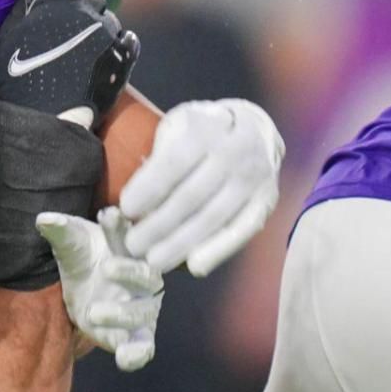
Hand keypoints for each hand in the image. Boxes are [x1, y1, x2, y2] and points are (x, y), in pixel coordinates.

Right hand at [0, 0, 138, 127]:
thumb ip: (24, 8)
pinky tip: (109, 56)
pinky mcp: (123, 54)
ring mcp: (106, 31)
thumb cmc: (18, 77)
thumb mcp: (9, 36)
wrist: (45, 114)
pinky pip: (128, 39)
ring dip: (100, 28)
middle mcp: (83, 9)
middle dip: (84, 8)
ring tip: (90, 49)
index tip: (59, 2)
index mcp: (54, 1)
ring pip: (109, 18)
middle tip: (73, 29)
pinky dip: (120, 45)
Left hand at [37, 207, 161, 370]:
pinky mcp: (136, 335)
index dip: (120, 227)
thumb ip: (61, 231)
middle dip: (130, 271)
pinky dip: (136, 354)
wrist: (82, 290)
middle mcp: (144, 279)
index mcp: (132, 250)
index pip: (130, 235)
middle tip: (108, 268)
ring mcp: (142, 308)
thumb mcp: (71, 244)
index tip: (107, 215)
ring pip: (141, 312)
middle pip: (146, 274)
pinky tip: (124, 358)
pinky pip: (143, 347)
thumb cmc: (84, 258)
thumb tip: (43, 218)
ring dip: (122, 313)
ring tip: (93, 312)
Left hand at [121, 98, 283, 275]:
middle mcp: (234, 154)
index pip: (173, 163)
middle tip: (132, 245)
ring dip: (181, 243)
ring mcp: (254, 180)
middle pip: (192, 197)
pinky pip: (241, 231)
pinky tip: (194, 266)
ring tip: (153, 261)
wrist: (257, 130)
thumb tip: (133, 197)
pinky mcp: (265, 202)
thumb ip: (159, 154)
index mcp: (206, 130)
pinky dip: (218, 250)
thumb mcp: (179, 124)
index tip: (124, 209)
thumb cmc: (203, 130)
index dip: (148, 188)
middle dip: (159, 224)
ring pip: (214, 218)